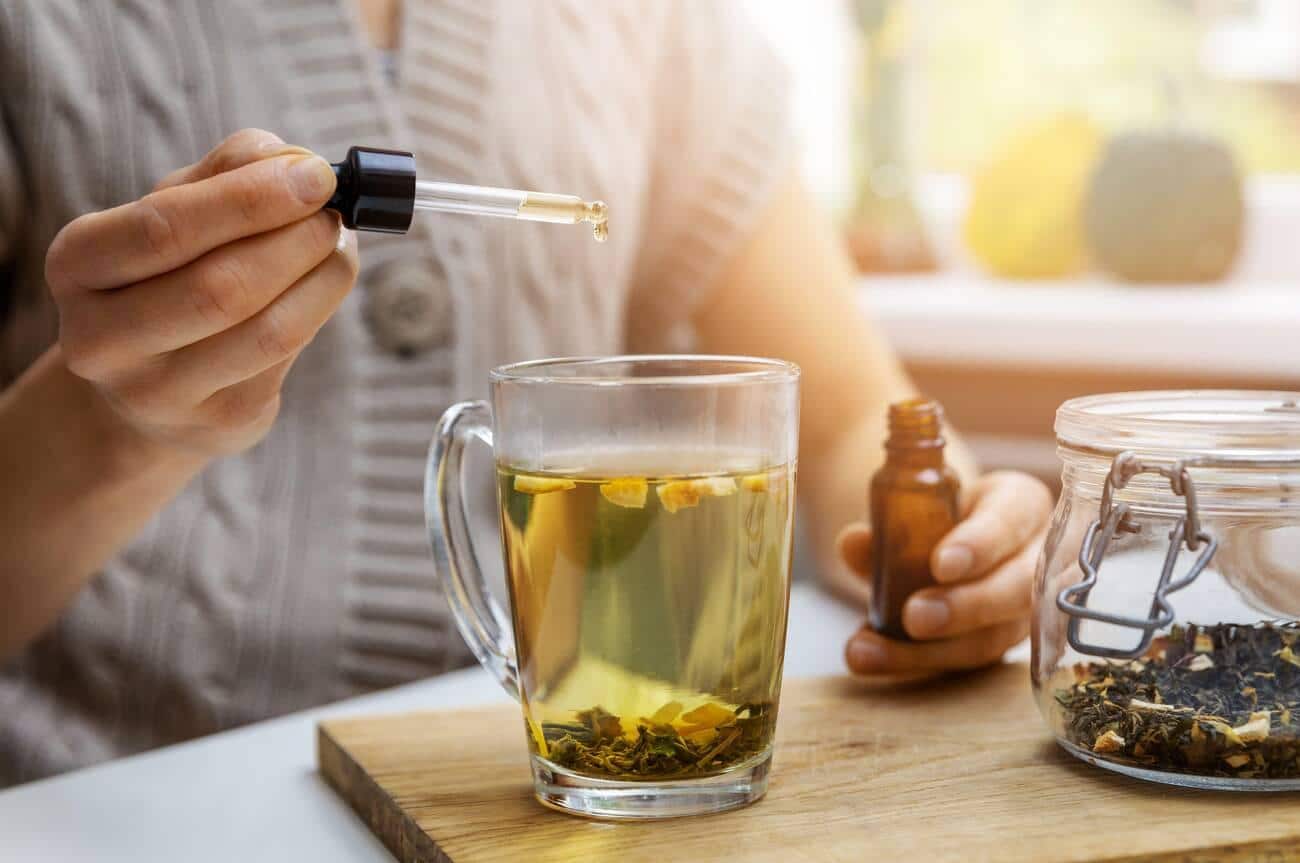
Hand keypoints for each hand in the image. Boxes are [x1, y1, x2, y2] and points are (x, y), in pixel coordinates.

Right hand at [46, 128, 358, 457]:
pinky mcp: (218, 421)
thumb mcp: (177, 209)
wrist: (155, 381)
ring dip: (322, 278)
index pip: (165, 229)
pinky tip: (325, 284)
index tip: (315, 176)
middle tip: (333, 214)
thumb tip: (293, 159)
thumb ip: (227, 172)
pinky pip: (286, 359)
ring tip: (339, 245)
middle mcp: (103, 338)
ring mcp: (158, 392)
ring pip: (265, 331)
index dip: (251, 200)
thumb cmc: (169, 273)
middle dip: (295, 241)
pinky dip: (319, 310)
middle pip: (220, 287)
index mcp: (78, 265)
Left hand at [838, 470, 1052, 678]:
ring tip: (866, 650)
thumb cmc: (935, 513)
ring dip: (927, 652)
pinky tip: (870, 658)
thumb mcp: (913, 507)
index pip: (1011, 521)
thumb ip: (888, 524)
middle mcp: (1035, 561)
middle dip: (966, 606)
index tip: (941, 565)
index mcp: (1022, 505)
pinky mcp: (996, 647)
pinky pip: (962, 665)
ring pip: (991, 639)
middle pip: (1018, 589)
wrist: (938, 540)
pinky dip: (912, 663)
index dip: (980, 545)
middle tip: (914, 617)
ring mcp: (1023, 612)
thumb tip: (855, 543)